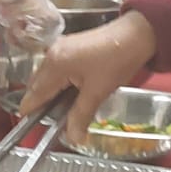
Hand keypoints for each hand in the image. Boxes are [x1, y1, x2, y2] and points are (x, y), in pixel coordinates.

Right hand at [19, 13, 158, 140]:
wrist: (138, 32)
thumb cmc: (118, 60)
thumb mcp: (98, 92)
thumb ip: (80, 116)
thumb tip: (73, 138)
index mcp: (54, 66)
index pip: (33, 96)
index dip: (32, 113)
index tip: (35, 128)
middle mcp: (50, 55)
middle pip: (36, 86)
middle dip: (44, 104)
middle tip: (57, 119)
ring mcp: (58, 48)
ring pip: (45, 78)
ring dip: (52, 93)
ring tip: (67, 106)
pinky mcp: (67, 46)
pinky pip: (54, 69)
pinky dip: (59, 82)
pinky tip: (73, 90)